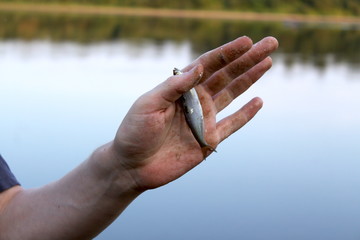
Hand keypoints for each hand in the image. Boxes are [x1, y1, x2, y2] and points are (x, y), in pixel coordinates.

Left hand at [112, 36, 277, 190]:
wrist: (133, 166)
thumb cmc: (135, 132)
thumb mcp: (149, 104)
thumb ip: (175, 86)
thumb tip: (200, 66)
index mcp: (180, 89)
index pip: (208, 65)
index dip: (228, 52)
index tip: (246, 41)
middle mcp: (195, 100)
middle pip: (226, 75)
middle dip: (247, 59)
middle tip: (269, 44)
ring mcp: (204, 119)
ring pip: (233, 94)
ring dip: (250, 79)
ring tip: (267, 62)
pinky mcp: (209, 140)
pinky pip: (232, 124)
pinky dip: (246, 114)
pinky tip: (258, 101)